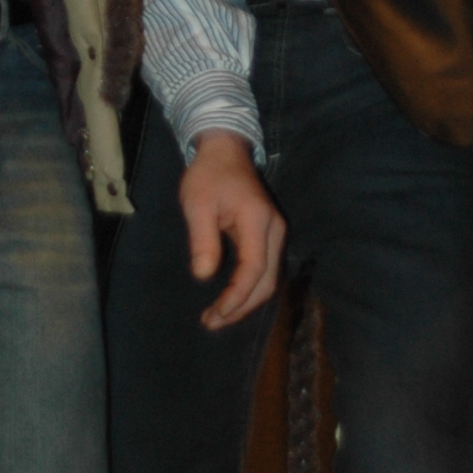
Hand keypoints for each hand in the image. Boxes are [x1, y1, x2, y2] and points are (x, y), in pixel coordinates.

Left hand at [178, 133, 287, 328]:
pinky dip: (250, 289)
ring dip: (247, 301)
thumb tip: (203, 276)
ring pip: (270, 278)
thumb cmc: (208, 175)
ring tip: (217, 316)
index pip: (254, 268)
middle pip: (268, 280)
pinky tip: (230, 299)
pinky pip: (266, 270)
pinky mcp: (270, 236)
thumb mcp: (197, 203)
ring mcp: (276, 232)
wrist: (226, 151)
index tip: (216, 314)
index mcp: (257, 220)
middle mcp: (274, 229)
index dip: (237, 296)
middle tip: (212, 322)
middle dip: (242, 306)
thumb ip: (202, 239)